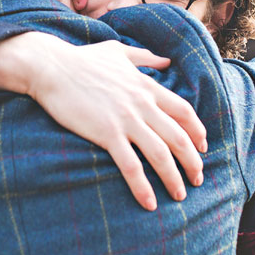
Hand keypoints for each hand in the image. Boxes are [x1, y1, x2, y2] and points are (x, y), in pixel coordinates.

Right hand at [0, 32, 205, 209]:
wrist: (51, 67)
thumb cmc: (81, 59)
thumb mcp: (117, 51)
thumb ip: (144, 57)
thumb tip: (165, 61)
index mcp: (146, 86)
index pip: (184, 112)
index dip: (197, 132)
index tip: (203, 147)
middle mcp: (142, 104)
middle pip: (179, 137)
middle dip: (193, 162)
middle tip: (198, 179)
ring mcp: (126, 119)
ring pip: (160, 154)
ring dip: (174, 178)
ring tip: (179, 195)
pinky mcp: (107, 133)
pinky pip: (131, 165)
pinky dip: (143, 186)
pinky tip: (149, 203)